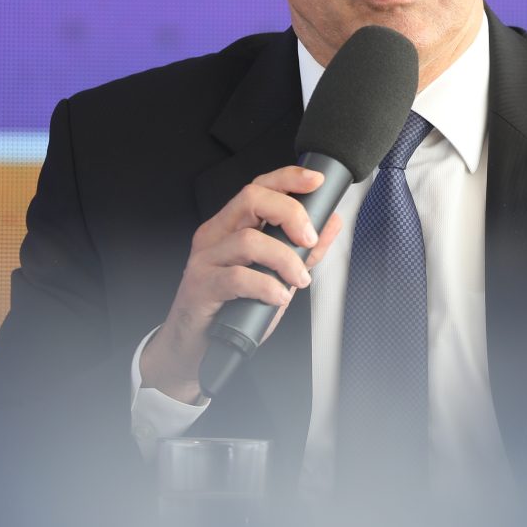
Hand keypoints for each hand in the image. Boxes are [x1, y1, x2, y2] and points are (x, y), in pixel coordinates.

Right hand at [140, 165, 344, 403]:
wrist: (195, 347)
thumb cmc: (231, 308)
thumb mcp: (274, 275)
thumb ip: (302, 250)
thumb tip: (330, 224)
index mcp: (231, 226)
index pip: (258, 188)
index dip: (288, 179)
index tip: (315, 181)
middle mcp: (216, 235)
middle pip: (251, 199)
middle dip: (290, 213)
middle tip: (309, 239)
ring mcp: (205, 260)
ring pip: (249, 240)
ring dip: (285, 259)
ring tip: (298, 280)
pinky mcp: (201, 286)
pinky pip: (238, 278)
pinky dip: (266, 286)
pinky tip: (278, 297)